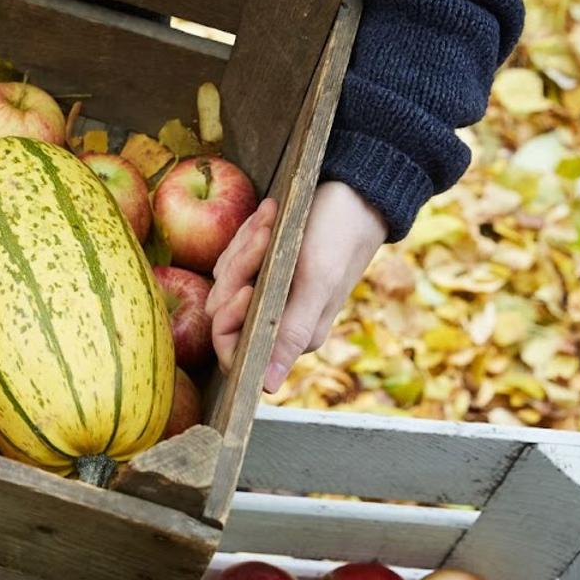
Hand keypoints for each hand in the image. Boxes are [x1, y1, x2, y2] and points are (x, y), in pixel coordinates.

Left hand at [207, 181, 387, 393]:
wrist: (356, 192)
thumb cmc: (339, 236)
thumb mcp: (316, 283)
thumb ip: (290, 333)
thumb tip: (267, 387)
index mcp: (291, 334)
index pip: (234, 350)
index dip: (230, 321)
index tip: (247, 286)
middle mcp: (276, 318)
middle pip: (223, 309)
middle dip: (241, 268)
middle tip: (265, 235)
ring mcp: (266, 291)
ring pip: (225, 279)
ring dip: (246, 245)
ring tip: (273, 218)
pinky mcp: (261, 267)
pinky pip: (233, 256)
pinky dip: (248, 234)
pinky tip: (271, 215)